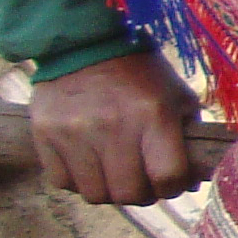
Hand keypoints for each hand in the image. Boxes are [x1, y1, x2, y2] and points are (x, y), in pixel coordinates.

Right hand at [31, 53, 200, 205]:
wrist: (85, 43)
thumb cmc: (141, 74)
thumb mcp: (176, 96)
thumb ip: (188, 137)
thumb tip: (192, 180)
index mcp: (154, 114)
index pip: (167, 177)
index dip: (174, 187)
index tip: (172, 181)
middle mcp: (112, 126)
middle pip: (129, 194)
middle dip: (142, 194)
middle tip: (142, 181)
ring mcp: (75, 132)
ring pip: (95, 194)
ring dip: (109, 191)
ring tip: (115, 173)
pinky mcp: (45, 134)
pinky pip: (62, 182)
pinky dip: (78, 181)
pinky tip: (89, 164)